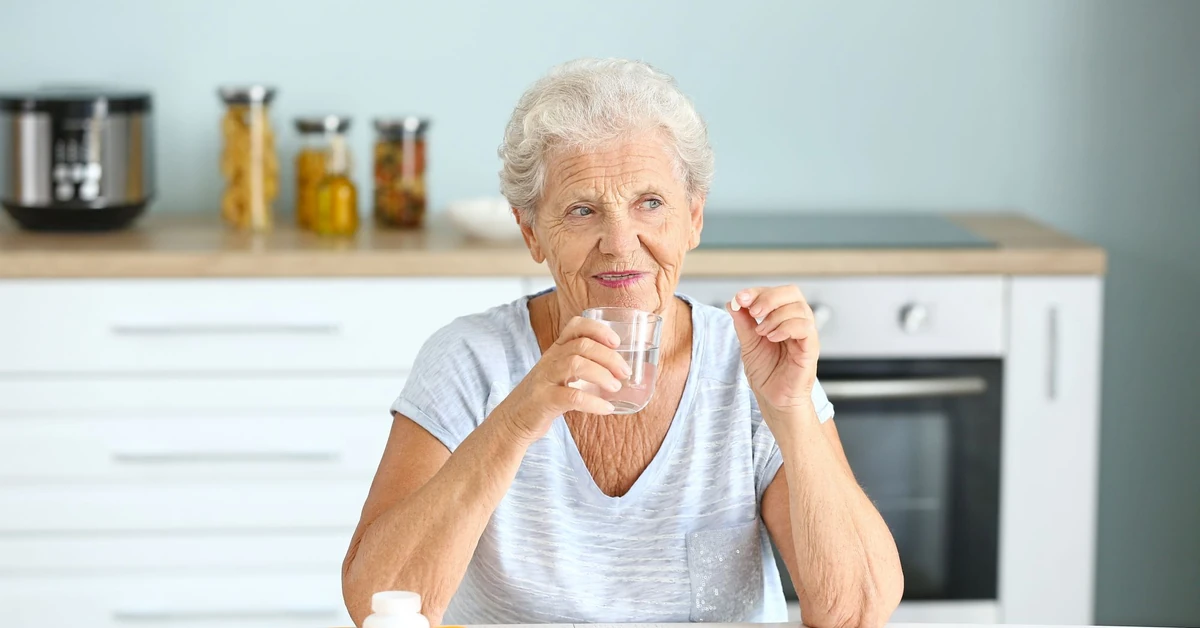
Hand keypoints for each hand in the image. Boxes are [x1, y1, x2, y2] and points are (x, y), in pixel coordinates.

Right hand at [495, 316, 630, 442]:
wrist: (513, 421)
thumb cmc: (543, 398)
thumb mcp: (559, 375)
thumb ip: (582, 367)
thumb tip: (620, 371)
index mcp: (556, 351)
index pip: (575, 326)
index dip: (598, 329)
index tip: (616, 342)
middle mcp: (550, 360)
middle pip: (582, 345)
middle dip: (609, 356)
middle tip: (625, 373)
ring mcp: (545, 379)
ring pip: (576, 364)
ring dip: (603, 375)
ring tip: (616, 387)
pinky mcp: (544, 401)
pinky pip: (573, 397)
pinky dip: (594, 403)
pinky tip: (606, 409)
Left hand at [727, 285, 820, 413]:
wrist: (773, 399)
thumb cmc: (766, 373)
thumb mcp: (748, 343)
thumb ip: (742, 322)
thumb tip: (732, 302)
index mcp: (782, 318)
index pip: (776, 293)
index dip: (757, 291)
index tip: (740, 298)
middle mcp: (797, 322)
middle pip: (792, 293)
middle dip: (768, 298)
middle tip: (753, 312)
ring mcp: (805, 335)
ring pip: (799, 308)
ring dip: (775, 316)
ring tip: (761, 332)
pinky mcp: (810, 349)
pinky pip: (806, 328)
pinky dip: (786, 328)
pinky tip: (772, 338)